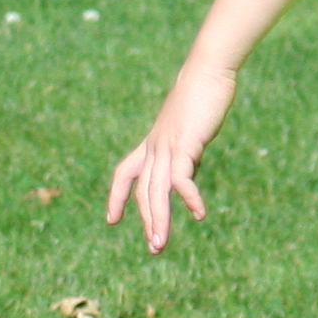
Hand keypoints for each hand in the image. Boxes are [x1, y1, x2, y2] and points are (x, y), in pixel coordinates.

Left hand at [106, 61, 239, 253]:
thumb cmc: (202, 93)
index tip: (111, 220)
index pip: (124, 173)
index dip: (115, 197)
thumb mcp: (190, 128)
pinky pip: (181, 178)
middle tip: (154, 248)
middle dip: (147, 221)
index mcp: (152, 143)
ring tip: (160, 244)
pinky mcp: (185, 144)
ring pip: (155, 191)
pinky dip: (188, 198)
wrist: (206, 70)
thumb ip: (186, 151)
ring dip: (158, 220)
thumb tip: (188, 171)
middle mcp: (154, 148)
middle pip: (142, 192)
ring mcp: (166, 147)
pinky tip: (198, 214)